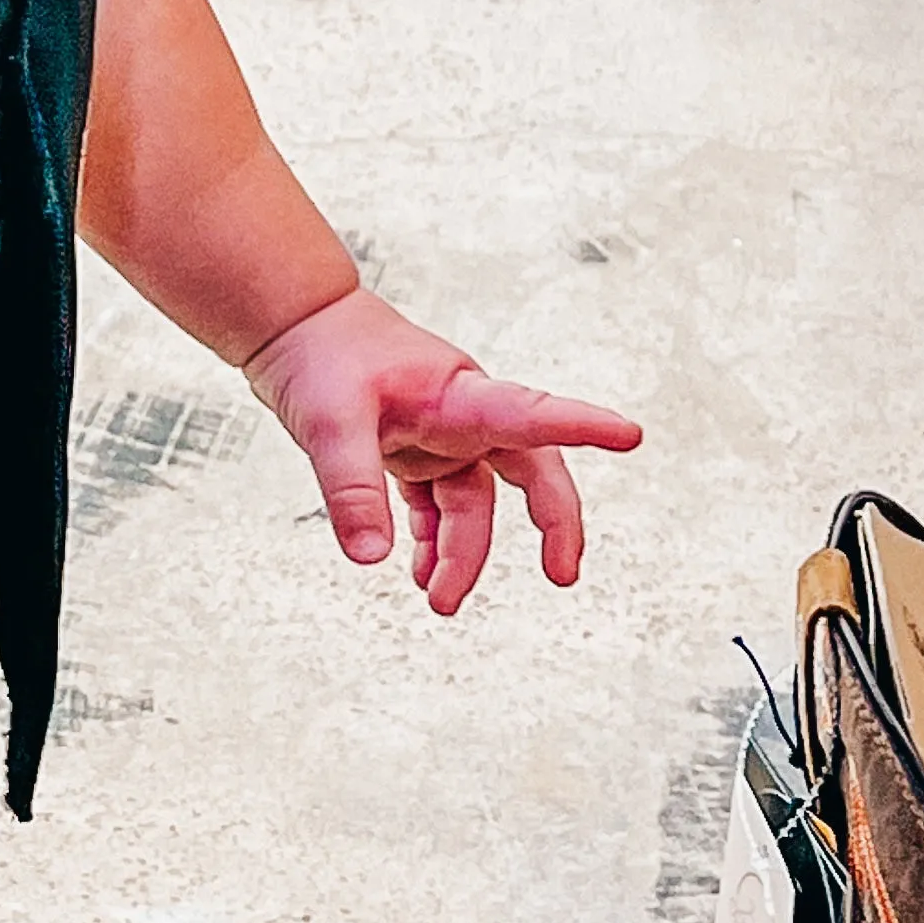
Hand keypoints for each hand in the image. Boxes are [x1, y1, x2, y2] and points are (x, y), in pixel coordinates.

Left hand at [245, 287, 641, 616]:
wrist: (292, 322)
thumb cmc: (321, 353)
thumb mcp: (330, 423)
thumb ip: (352, 491)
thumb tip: (372, 559)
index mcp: (460, 394)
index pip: (531, 412)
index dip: (581, 425)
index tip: (630, 435)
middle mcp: (463, 414)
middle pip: (530, 470)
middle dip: (553, 523)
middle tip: (561, 576)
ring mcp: (441, 433)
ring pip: (474, 502)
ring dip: (463, 552)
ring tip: (439, 600)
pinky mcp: (414, 447)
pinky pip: (438, 502)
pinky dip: (432, 538)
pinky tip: (420, 570)